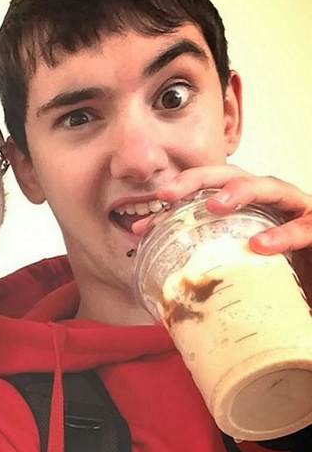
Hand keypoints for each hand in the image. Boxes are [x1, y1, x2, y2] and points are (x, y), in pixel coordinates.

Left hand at [151, 165, 311, 301]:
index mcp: (247, 205)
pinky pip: (303, 227)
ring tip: (213, 206)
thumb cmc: (277, 271)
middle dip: (198, 179)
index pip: (210, 186)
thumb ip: (207, 261)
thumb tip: (162, 277)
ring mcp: (296, 210)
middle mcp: (270, 200)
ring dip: (240, 191)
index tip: (155, 201)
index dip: (182, 188)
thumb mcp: (236, 263)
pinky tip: (259, 243)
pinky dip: (283, 234)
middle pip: (232, 175)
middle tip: (169, 194)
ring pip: (269, 187)